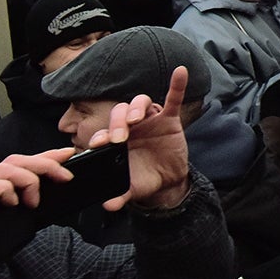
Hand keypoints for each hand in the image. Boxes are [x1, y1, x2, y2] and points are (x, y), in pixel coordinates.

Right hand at [0, 149, 79, 278]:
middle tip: (65, 178)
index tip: (70, 154)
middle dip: (45, 164)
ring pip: (3, 168)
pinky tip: (13, 205)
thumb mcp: (21, 223)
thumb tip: (58, 192)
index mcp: (3, 190)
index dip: (47, 155)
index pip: (25, 163)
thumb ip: (33, 205)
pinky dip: (3, 191)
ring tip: (33, 202)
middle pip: (15, 160)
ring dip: (26, 180)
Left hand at [86, 65, 192, 210]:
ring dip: (136, 107)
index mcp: (118, 141)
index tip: (99, 144)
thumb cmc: (146, 179)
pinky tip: (180, 72)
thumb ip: (120, 195)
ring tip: (137, 118)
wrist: (169, 180)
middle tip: (119, 138)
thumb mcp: (132, 188)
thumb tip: (108, 206)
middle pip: (120, 112)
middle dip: (118, 123)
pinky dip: (177, 85)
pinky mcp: (169, 119)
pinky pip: (173, 99)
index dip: (101, 135)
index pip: (106, 131)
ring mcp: (150, 120)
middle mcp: (132, 127)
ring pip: (140, 103)